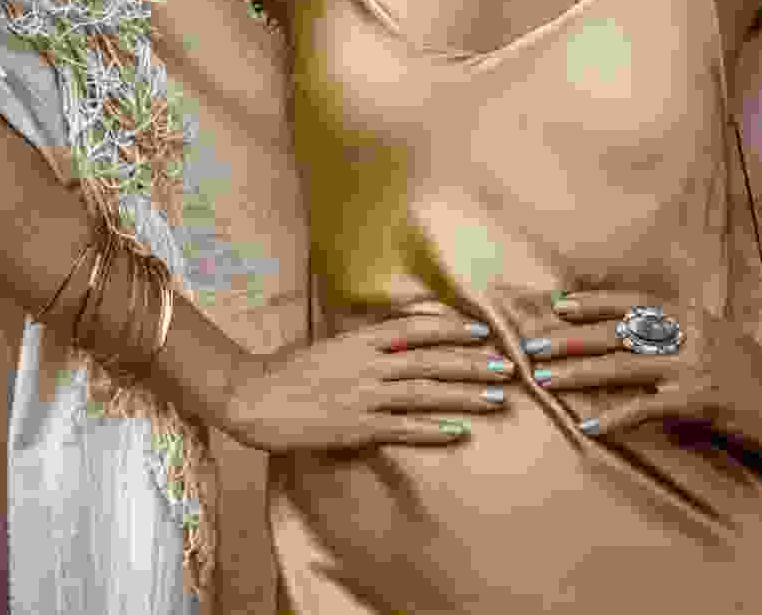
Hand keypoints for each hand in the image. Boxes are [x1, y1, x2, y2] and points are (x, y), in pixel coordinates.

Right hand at [222, 316, 516, 453]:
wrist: (253, 396)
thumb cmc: (290, 369)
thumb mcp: (332, 345)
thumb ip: (366, 343)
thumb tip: (401, 339)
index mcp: (361, 339)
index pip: (416, 329)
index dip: (452, 329)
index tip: (483, 331)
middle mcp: (367, 363)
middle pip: (430, 361)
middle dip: (472, 363)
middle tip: (509, 367)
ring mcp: (363, 396)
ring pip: (424, 393)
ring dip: (464, 395)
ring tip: (497, 399)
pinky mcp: (355, 427)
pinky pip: (402, 428)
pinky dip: (432, 429)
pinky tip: (459, 432)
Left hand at [521, 290, 761, 438]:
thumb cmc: (753, 380)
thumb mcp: (718, 341)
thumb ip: (679, 334)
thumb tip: (634, 334)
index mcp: (692, 315)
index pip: (632, 302)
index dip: (593, 303)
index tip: (559, 306)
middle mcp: (690, 333)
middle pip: (618, 332)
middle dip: (571, 338)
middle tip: (533, 344)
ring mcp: (695, 365)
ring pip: (623, 366)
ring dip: (579, 373)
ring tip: (546, 378)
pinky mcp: (700, 400)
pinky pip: (646, 409)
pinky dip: (615, 418)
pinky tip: (589, 426)